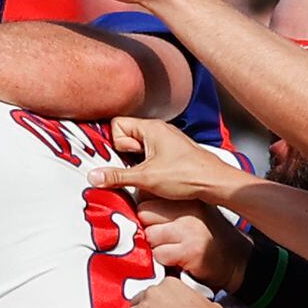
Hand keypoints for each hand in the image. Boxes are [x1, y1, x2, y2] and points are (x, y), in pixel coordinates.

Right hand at [90, 115, 247, 206]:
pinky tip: (155, 178)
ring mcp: (165, 140)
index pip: (117, 125)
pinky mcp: (170, 152)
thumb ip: (117, 176)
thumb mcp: (146, 178)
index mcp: (150, 128)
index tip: (129, 159)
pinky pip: (148, 154)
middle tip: (137, 169)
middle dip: (124, 155)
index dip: (117, 144)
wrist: (215, 182)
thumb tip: (93, 176)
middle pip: (125, 136)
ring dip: (135, 163)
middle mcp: (157, 129)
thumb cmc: (185, 175)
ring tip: (147, 175)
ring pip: (136, 147)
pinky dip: (146, 166)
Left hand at [137, 195, 248, 292]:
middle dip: (149, 228)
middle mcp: (189, 207)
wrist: (235, 260)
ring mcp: (190, 228)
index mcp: (186, 196)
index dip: (146, 213)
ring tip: (174, 248)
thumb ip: (166, 207)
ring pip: (150, 235)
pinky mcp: (191, 250)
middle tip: (165, 238)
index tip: (156, 222)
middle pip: (144, 213)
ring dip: (156, 247)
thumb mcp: (190, 212)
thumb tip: (133, 206)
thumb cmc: (206, 237)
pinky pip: (159, 254)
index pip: (147, 195)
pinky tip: (179, 259)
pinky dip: (165, 261)